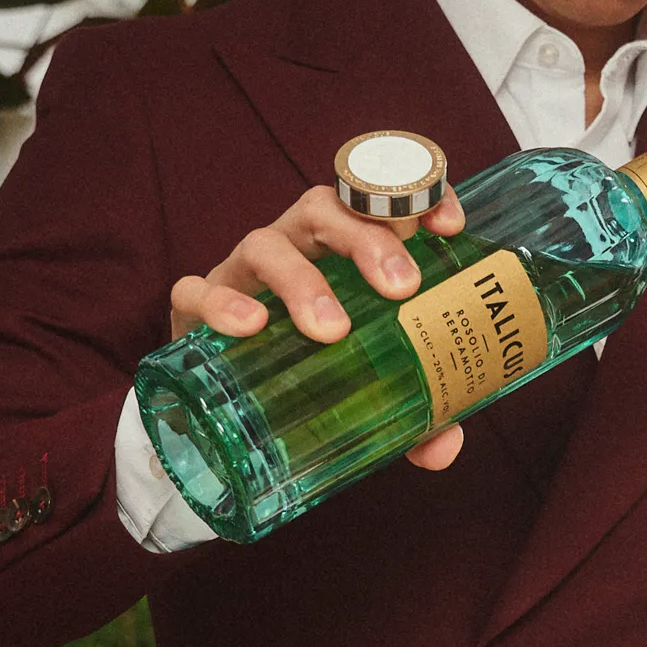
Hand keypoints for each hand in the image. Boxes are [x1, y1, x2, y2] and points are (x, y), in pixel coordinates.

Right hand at [168, 186, 469, 471]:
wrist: (224, 405)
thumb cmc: (309, 373)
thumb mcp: (371, 390)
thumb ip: (413, 414)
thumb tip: (442, 449)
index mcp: (344, 251)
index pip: (379, 201)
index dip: (417, 197)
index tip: (451, 228)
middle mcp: (295, 248)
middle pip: (327, 211)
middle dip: (367, 239)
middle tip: (401, 287)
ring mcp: (242, 272)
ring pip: (267, 243)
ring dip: (302, 279)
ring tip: (331, 329)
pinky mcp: (195, 304)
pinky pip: (197, 289)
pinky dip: (221, 302)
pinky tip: (251, 327)